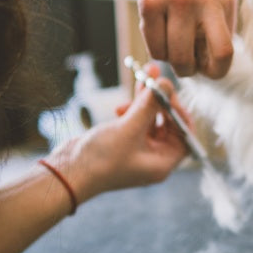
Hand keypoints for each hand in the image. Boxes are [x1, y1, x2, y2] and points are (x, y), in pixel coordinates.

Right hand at [50, 70, 188, 200]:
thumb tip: (167, 83)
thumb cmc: (100, 159)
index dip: (179, 113)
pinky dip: (132, 110)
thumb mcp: (129, 129)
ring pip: (150, 120)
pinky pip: (136, 122)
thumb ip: (149, 106)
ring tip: (140, 80)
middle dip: (161, 100)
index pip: (185, 135)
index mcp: (162, 163)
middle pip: (168, 124)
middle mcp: (153, 159)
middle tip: (154, 79)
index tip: (168, 95)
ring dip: (146, 101)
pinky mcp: (123, 144)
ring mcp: (138, 151)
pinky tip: (120, 108)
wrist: (67, 173)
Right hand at [138, 0, 235, 78]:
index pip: (223, 53)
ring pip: (167, 55)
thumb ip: (222, 27)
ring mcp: (169, 0)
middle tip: (192, 61)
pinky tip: (164, 34)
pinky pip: (150, 41)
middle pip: (188, 60)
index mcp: (221, 1)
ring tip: (177, 45)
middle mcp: (196, 1)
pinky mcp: (146, 0)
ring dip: (172, 59)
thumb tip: (212, 66)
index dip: (218, 70)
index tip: (213, 69)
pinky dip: (157, 46)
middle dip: (190, 69)